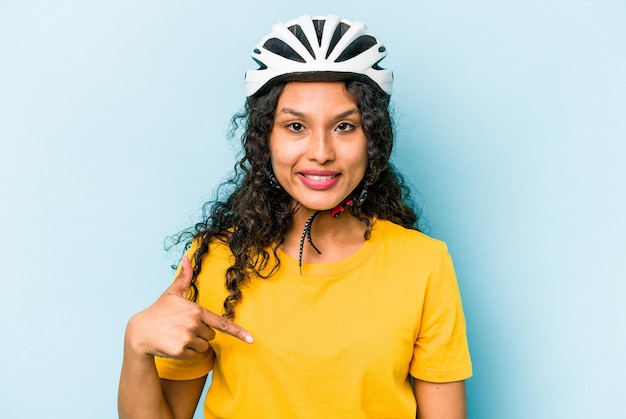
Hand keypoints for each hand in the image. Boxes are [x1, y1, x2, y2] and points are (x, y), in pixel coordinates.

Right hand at [125, 256, 253, 359]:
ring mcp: (187, 338)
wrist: (140, 332)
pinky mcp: (181, 350)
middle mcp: (194, 324)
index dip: (238, 332)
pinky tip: (173, 344)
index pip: (222, 322)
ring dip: (194, 343)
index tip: (251, 339)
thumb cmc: (158, 311)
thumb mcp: (172, 293)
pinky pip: (194, 355)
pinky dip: (186, 352)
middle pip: (211, 335)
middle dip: (201, 333)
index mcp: (196, 310)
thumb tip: (187, 257)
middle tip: (183, 327)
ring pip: (203, 346)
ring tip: (177, 335)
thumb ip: (184, 276)